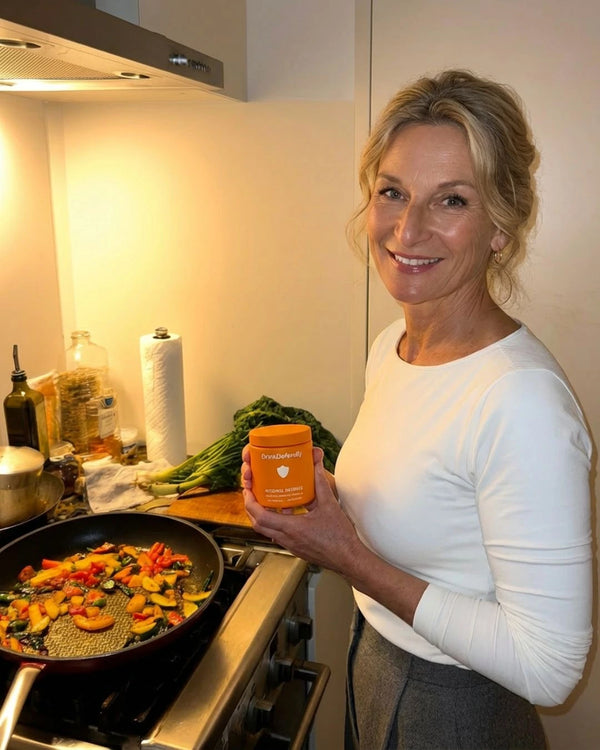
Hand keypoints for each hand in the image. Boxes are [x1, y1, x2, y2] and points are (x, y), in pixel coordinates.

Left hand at [241, 444, 359, 572]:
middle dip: (251, 508)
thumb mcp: (329, 504)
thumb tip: (315, 464)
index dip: (250, 503)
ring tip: (266, 501)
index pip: (261, 517)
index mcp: (292, 528)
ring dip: (262, 516)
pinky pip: (277, 535)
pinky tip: (286, 513)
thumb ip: (320, 482)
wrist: (348, 558)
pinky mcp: (295, 548)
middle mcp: (287, 539)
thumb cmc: (340, 537)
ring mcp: (290, 545)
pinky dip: (275, 523)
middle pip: (258, 525)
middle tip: (252, 494)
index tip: (248, 491)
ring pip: (266, 531)